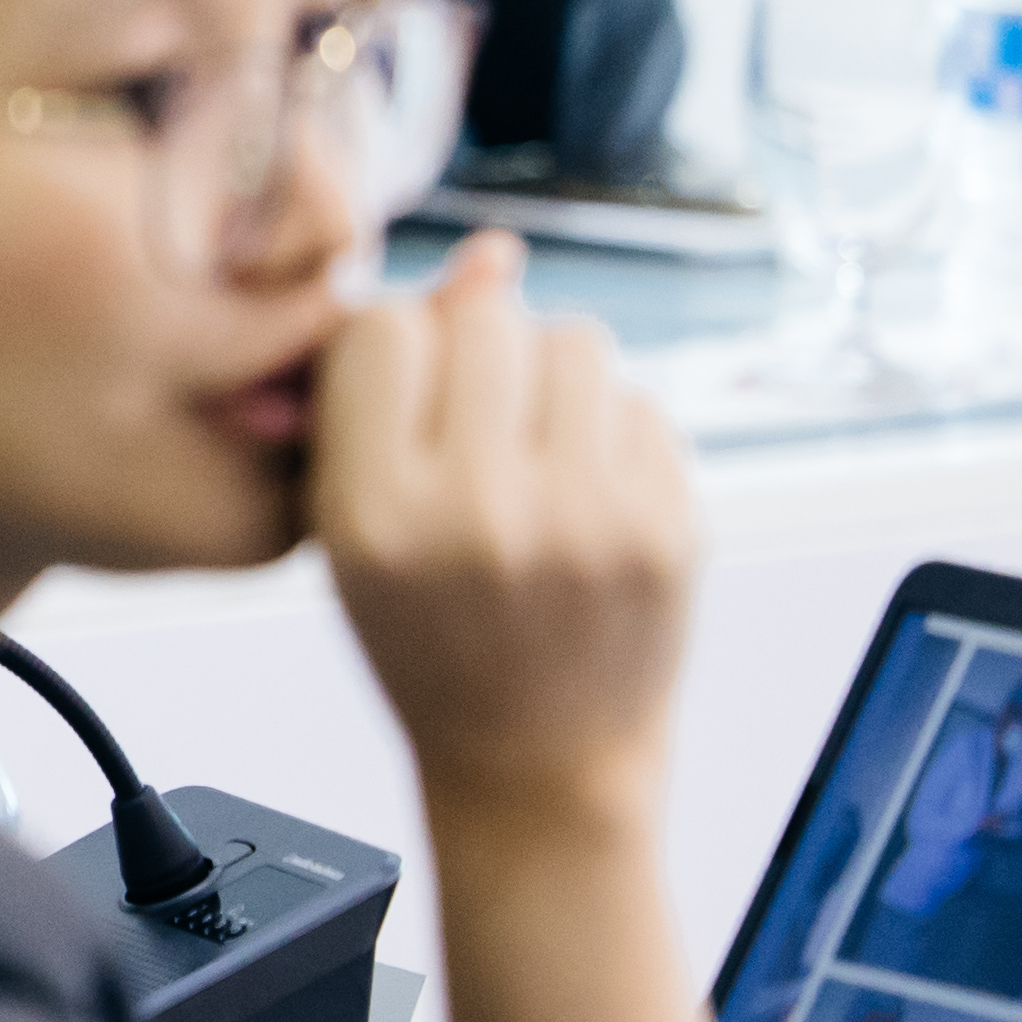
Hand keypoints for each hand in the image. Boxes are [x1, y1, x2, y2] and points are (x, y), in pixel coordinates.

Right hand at [311, 232, 699, 841]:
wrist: (538, 767)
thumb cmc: (431, 642)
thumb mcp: (353, 532)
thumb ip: (386, 395)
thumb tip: (490, 254)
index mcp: (372, 516)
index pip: (380, 330)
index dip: (389, 349)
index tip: (398, 395)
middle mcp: (479, 512)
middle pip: (487, 318)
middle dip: (479, 349)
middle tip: (477, 420)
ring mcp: (586, 519)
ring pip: (575, 340)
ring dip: (552, 375)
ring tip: (536, 448)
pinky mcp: (668, 528)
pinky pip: (639, 402)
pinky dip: (611, 430)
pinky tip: (586, 493)